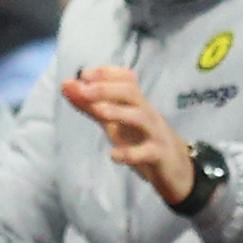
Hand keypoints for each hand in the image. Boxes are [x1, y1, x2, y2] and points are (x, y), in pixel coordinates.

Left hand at [62, 66, 194, 205]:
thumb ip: (90, 105)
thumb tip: (66, 84)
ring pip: (141, 116)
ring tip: (99, 111)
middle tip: (84, 89)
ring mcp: (155, 133)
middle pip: (131, 92)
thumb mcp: (114, 122)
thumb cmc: (141, 140)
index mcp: (136, 103)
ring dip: (119, 112)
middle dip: (107, 88)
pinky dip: (131, 153)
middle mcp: (146, 113)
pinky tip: (114, 156)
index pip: (125, 79)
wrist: (176, 169)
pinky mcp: (159, 155)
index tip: (84, 74)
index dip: (106, 73)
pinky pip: (147, 152)